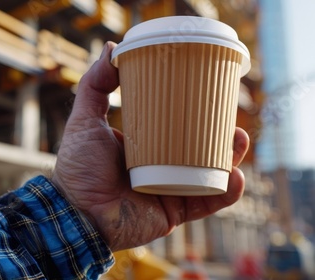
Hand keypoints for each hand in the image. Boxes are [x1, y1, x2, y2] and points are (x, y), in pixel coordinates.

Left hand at [51, 42, 249, 251]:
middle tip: (231, 118)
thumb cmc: (78, 168)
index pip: (175, 125)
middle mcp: (159, 166)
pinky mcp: (174, 212)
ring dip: (231, 158)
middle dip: (221, 134)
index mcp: (143, 145)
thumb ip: (94, 86)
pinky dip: (226, 192)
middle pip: (198, 148)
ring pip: (209, 173)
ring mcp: (169, 190)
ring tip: (238, 139)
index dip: (195, 113)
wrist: (76, 214)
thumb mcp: (85, 120)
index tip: (210, 94)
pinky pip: (207, 202)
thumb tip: (111, 47)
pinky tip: (235, 177)